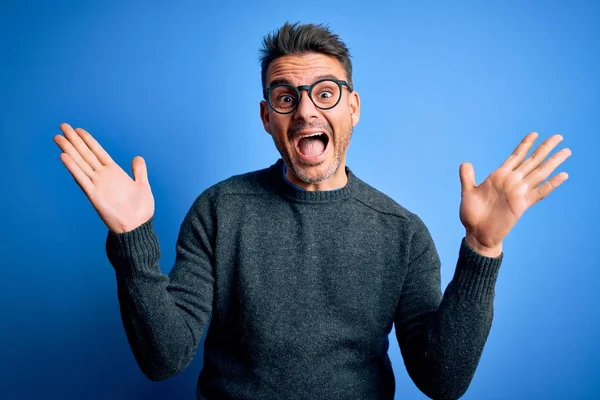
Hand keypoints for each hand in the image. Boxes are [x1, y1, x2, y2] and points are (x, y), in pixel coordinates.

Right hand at [54, 123, 154, 232]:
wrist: (138, 227)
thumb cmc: (140, 210)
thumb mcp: (142, 185)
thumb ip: (139, 171)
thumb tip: (137, 157)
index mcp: (114, 173)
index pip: (98, 152)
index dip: (88, 141)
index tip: (78, 130)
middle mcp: (103, 177)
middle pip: (86, 154)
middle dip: (74, 140)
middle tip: (62, 126)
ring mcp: (98, 185)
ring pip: (81, 163)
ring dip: (69, 150)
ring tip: (58, 138)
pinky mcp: (94, 196)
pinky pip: (82, 179)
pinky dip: (73, 168)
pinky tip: (64, 157)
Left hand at [459, 132, 570, 256]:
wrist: (477, 234)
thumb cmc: (472, 214)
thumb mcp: (467, 192)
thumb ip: (467, 177)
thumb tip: (465, 163)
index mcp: (499, 176)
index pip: (516, 156)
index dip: (525, 145)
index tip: (535, 133)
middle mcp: (512, 182)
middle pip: (532, 161)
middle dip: (544, 148)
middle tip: (558, 136)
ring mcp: (518, 193)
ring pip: (539, 173)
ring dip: (552, 162)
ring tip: (565, 151)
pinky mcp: (522, 205)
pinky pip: (539, 192)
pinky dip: (551, 184)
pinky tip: (562, 175)